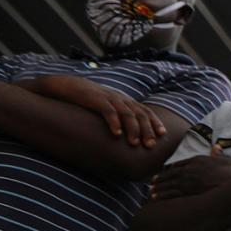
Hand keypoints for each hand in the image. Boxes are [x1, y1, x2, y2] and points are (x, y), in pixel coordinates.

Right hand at [27, 75, 165, 148]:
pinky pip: (107, 110)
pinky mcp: (94, 99)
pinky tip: (116, 133)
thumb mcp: (107, 106)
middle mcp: (119, 98)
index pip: (144, 110)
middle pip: (138, 113)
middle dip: (147, 129)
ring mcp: (108, 97)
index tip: (163, 134)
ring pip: (126, 113)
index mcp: (124, 100)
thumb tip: (129, 135)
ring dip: (132, 129)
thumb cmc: (88, 100)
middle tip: (150, 145)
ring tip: (134, 143)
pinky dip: (113, 122)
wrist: (67, 85)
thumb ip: (119, 116)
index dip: (154, 121)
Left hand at [151, 148, 230, 200]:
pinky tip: (154, 198)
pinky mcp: (188, 191)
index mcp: (198, 160)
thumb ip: (219, 154)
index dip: (172, 168)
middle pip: (171, 173)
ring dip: (158, 187)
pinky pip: (171, 193)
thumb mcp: (227, 159)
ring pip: (168, 183)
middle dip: (161, 178)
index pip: (181, 164)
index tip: (166, 171)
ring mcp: (188, 180)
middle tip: (153, 181)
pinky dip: (162, 194)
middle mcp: (190, 169)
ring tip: (150, 191)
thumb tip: (217, 147)